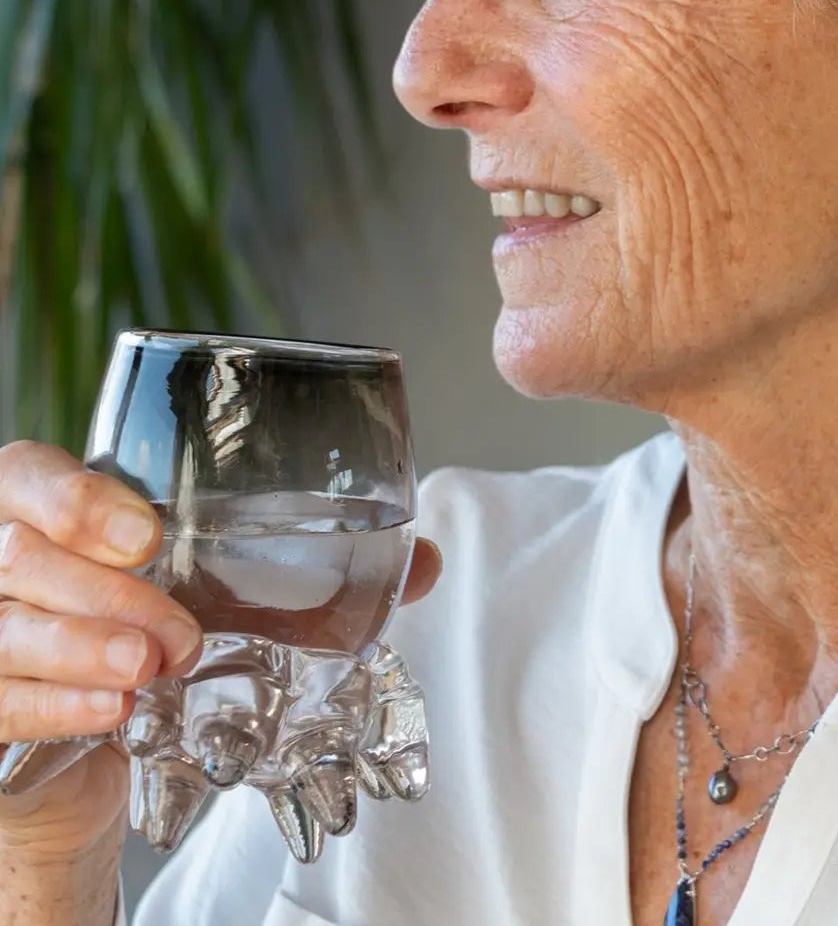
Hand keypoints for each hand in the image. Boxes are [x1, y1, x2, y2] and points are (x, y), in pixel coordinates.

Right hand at [0, 439, 442, 858]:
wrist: (95, 732)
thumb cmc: (163, 626)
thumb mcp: (228, 583)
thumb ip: (313, 566)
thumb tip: (425, 561)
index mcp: (52, 503)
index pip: (26, 474)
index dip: (74, 498)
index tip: (148, 536)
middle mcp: (5, 556)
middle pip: (15, 554)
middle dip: (103, 592)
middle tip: (177, 634)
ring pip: (3, 628)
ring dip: (83, 648)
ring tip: (152, 668)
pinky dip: (57, 706)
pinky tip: (112, 713)